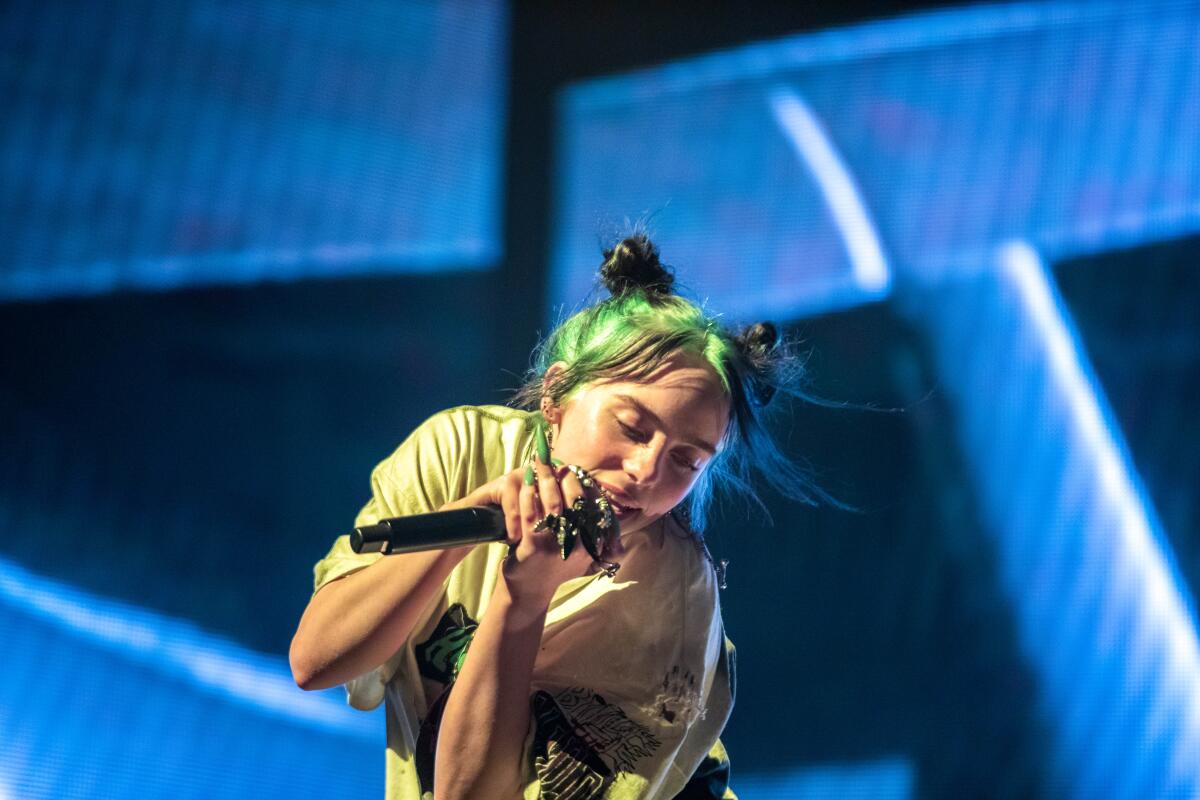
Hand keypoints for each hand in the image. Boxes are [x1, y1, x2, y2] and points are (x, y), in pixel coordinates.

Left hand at [447, 458, 624, 609]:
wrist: (529, 594)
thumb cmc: (551, 566)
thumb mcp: (577, 551)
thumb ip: (587, 528)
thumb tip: (588, 493)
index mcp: (590, 544)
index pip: (589, 504)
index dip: (579, 482)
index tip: (570, 466)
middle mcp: (576, 545)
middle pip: (572, 500)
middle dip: (561, 475)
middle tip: (551, 457)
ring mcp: (555, 547)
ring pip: (551, 504)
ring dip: (543, 479)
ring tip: (537, 463)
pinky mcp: (533, 548)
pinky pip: (530, 514)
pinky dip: (528, 494)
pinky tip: (524, 482)